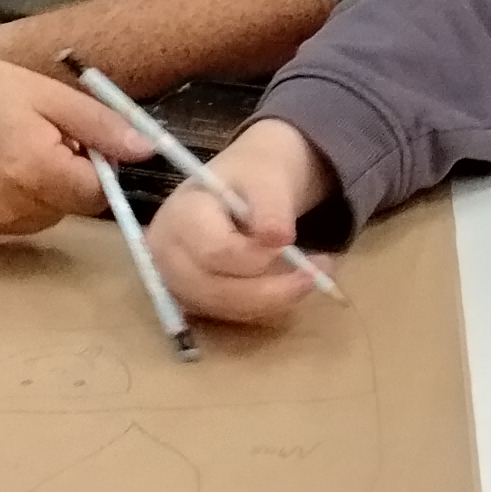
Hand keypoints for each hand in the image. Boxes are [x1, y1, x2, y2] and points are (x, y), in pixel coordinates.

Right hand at [0, 51, 136, 244]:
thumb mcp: (47, 93)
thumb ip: (101, 125)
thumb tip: (149, 151)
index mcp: (33, 169)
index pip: (97, 193)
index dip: (95, 167)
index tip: (74, 140)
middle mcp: (8, 207)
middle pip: (69, 207)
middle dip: (66, 177)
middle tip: (35, 138)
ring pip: (41, 219)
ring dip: (39, 193)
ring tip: (7, 152)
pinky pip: (9, 225)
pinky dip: (10, 204)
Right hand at [149, 120, 337, 328]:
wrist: (242, 186)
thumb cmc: (250, 177)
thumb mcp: (265, 176)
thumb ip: (270, 205)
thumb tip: (279, 238)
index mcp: (178, 217)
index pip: (215, 253)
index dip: (257, 255)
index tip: (290, 241)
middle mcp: (168, 257)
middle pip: (219, 290)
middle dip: (274, 286)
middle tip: (322, 268)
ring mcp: (178, 284)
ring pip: (229, 308)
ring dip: (277, 298)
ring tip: (316, 274)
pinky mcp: (196, 301)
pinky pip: (233, 315)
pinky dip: (268, 304)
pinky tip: (292, 283)